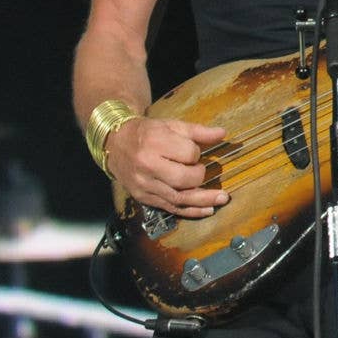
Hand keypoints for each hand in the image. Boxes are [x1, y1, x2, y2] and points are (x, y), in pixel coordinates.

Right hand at [107, 116, 228, 218]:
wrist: (115, 144)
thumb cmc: (147, 133)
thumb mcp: (172, 126)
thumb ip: (198, 131)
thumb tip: (222, 133)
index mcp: (155, 143)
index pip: (188, 154)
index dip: (196, 153)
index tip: (192, 151)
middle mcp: (148, 166)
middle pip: (183, 178)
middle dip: (199, 175)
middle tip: (201, 170)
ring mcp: (144, 185)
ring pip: (178, 198)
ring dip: (203, 201)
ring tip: (222, 199)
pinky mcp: (143, 198)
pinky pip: (170, 208)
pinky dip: (190, 211)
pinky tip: (207, 210)